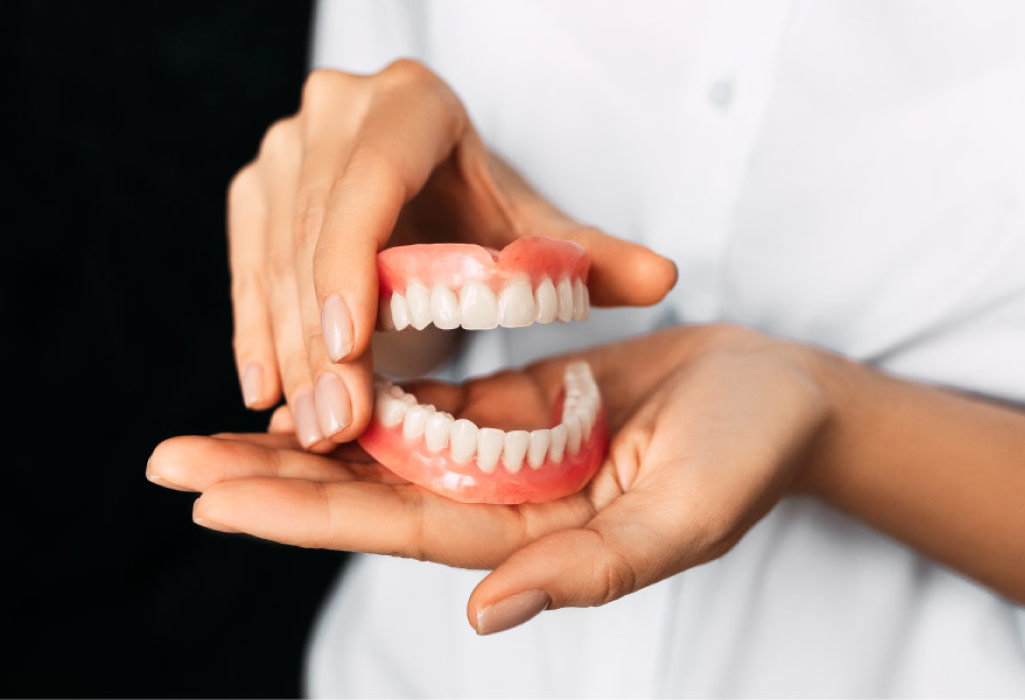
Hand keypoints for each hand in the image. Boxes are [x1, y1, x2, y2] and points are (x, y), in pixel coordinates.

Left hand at [149, 325, 832, 632]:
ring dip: (304, 432)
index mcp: (532, 537)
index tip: (218, 495)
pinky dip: (367, 388)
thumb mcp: (684, 514)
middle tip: (170, 461)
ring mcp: (503, 449)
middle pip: (368, 491)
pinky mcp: (515, 402)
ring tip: (214, 421)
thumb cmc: (750, 453)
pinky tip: (313, 377)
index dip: (308, 512)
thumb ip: (592, 568)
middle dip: (272, 477)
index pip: (399, 527)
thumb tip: (482, 615)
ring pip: (385, 443)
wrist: (779, 393)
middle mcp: (502, 499)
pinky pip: (428, 397)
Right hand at [228, 60, 676, 449]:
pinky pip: (244, 267)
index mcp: (411, 106)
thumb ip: (589, 256)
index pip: (369, 183)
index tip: (350, 348)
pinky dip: (255, 332)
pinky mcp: (257, 190)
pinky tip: (265, 393)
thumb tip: (664, 281)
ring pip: (271, 256)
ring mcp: (285, 150)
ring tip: (309, 426)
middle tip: (338, 425)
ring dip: (285, 348)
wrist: (426, 185)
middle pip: (313, 231)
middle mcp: (335, 114)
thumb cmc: (482, 208)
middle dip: (320, 337)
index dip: (350, 262)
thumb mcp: (532, 229)